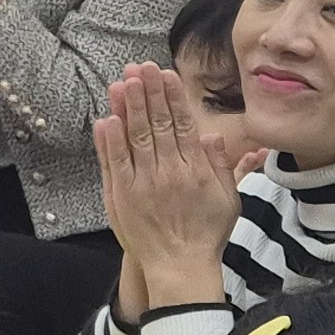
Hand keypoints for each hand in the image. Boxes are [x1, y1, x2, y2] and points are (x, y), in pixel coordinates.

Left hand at [96, 62, 250, 311]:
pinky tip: (106, 119)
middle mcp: (169, 173)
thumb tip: (214, 136)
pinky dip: (110, 141)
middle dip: (148, 92)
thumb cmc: (206, 235)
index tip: (165, 74)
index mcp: (195, 170)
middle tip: (140, 66)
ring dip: (128, 108)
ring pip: (135, 138)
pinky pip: (115, 163)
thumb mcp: (228, 200)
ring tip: (123, 81)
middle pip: (157, 125)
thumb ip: (221, 166)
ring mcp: (144, 184)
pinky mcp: (123, 197)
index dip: (172, 97)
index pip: (183, 125)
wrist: (181, 268)